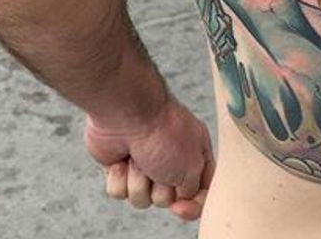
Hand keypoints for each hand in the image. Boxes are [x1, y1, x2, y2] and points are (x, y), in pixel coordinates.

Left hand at [85, 98, 214, 220]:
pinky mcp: (121, 166)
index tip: (180, 207)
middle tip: (159, 165)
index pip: (200, 190)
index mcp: (195, 153)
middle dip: (160, 188)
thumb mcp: (193, 166)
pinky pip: (120, 192)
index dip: (192, 204)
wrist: (127, 114)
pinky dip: (120, 179)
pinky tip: (122, 160)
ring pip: (142, 199)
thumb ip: (195, 189)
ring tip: (139, 159)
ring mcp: (144, 163)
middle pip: (168, 199)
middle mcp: (171, 159)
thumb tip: (182, 199)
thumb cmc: (164, 132)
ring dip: (138, 183)